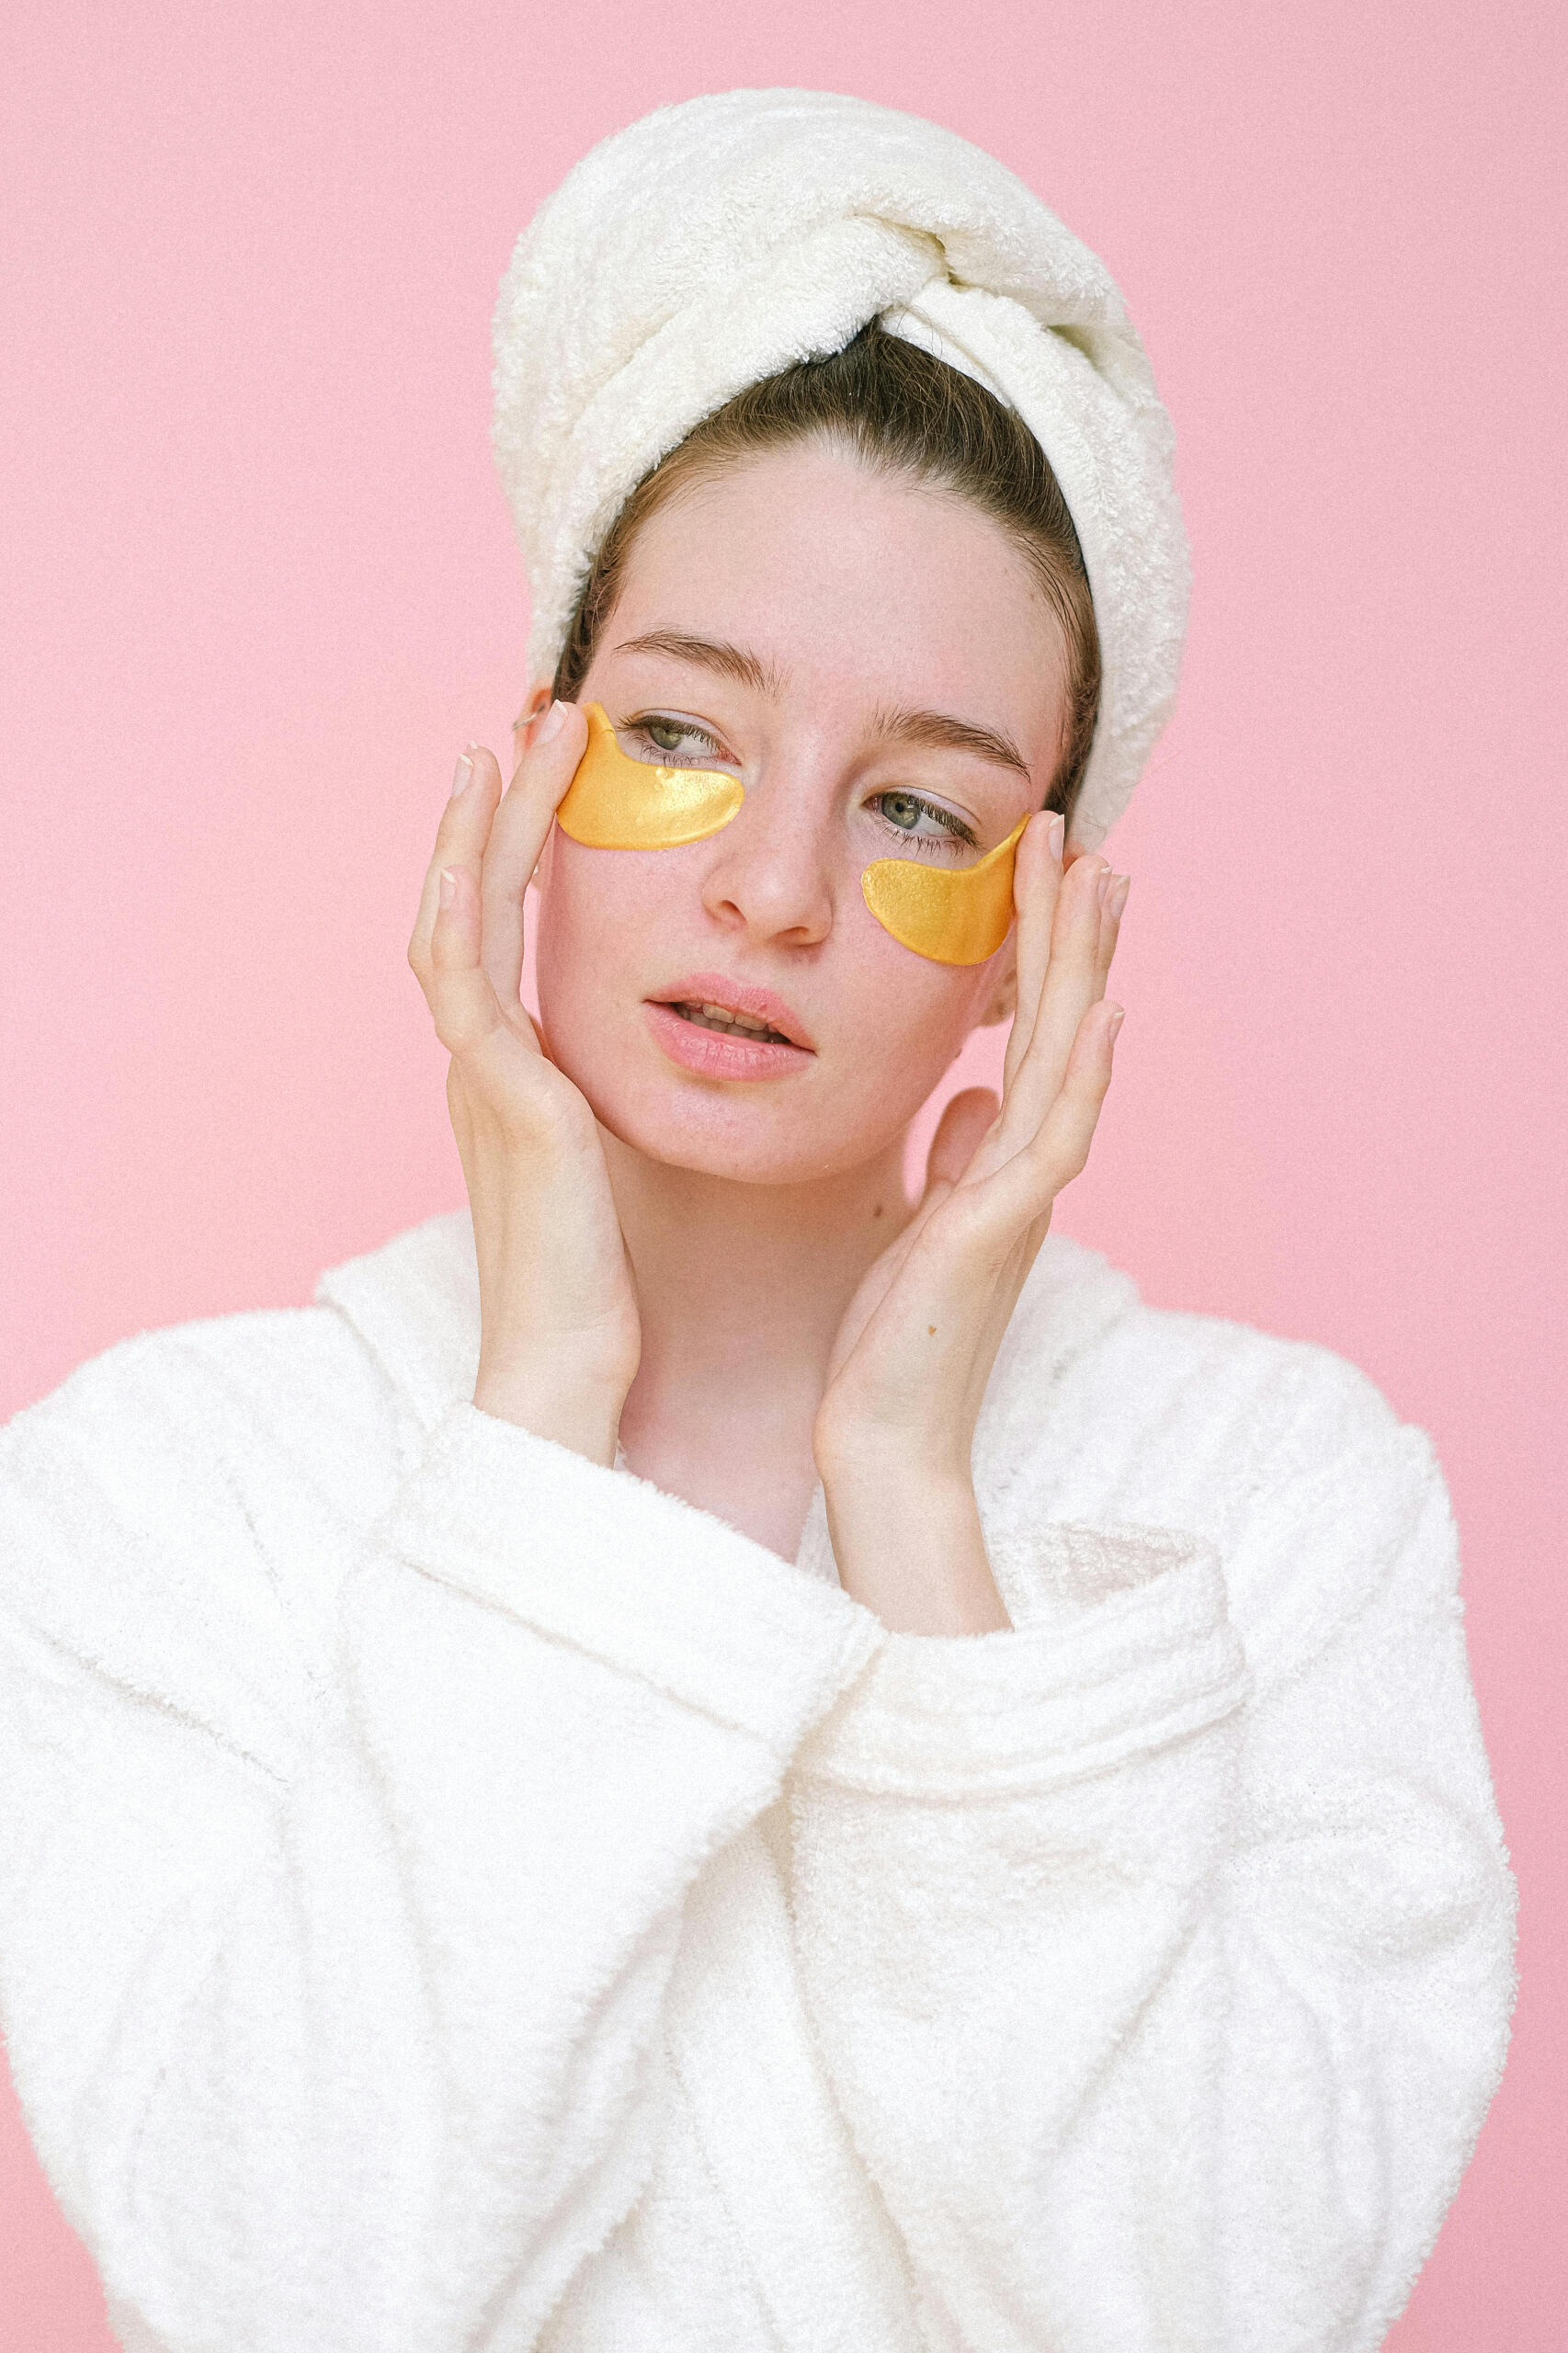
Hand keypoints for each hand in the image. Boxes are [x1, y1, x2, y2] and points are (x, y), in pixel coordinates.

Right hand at [407, 703, 639, 1464]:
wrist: (569, 1377)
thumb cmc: (614, 1292)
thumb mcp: (643, 1165)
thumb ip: (657, 1104)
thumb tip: (727, 1060)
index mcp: (525, 1076)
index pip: (518, 932)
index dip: (533, 848)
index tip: (571, 773)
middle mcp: (490, 1064)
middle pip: (480, 902)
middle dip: (505, 809)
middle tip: (537, 720)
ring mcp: (483, 1076)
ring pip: (460, 916)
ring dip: (483, 825)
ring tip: (513, 738)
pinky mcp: (499, 1097)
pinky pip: (462, 979)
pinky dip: (458, 902)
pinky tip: (469, 842)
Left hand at [813, 822, 1127, 1631]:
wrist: (879, 1438)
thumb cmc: (890, 1342)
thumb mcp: (915, 1226)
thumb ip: (950, 1158)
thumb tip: (968, 1094)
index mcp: (999, 1161)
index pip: (1028, 1032)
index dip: (1040, 949)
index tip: (1046, 867)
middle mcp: (1023, 1168)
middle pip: (1061, 1023)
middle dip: (1070, 927)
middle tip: (1085, 834)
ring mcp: (1020, 1197)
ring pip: (1067, 1057)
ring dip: (1084, 966)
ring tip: (1101, 878)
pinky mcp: (999, 1232)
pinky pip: (1051, 1137)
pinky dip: (1079, 1071)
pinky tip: (1101, 1010)